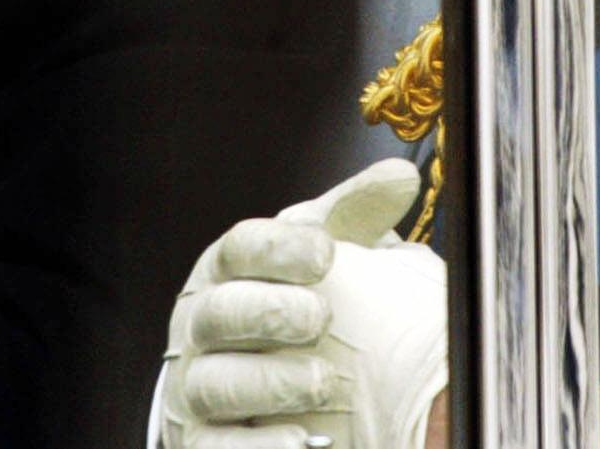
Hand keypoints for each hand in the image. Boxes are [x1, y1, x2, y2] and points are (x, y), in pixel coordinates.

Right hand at [160, 159, 447, 448]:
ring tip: (323, 384)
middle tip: (320, 318)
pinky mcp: (198, 442)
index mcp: (230, 269)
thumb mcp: (317, 252)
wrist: (249, 382)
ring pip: (216, 382)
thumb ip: (354, 214)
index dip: (278, 248)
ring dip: (270, 382)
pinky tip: (300, 441)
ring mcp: (197, 385)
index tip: (326, 252)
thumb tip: (402, 176)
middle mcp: (203, 324)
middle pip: (221, 311)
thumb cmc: (288, 300)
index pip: (240, 248)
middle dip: (269, 312)